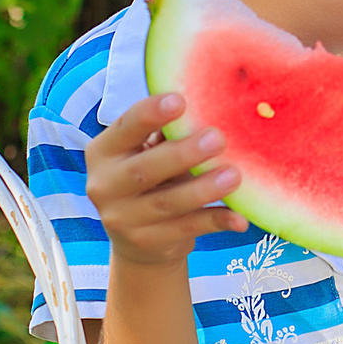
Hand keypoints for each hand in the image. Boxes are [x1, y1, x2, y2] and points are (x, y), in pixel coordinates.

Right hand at [86, 93, 242, 271]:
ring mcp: (122, 219)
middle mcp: (104, 186)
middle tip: (218, 138)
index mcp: (103, 152)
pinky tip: (239, 219)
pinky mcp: (147, 242)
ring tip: (233, 175)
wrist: (138, 241)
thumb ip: (165, 133)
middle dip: (182, 154)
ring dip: (203, 189)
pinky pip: (187, 229)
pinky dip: (215, 222)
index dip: (150, 114)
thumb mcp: (146, 153)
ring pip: (167, 203)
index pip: (124, 128)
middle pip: (145, 169)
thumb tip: (207, 104)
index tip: (180, 100)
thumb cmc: (150, 178)